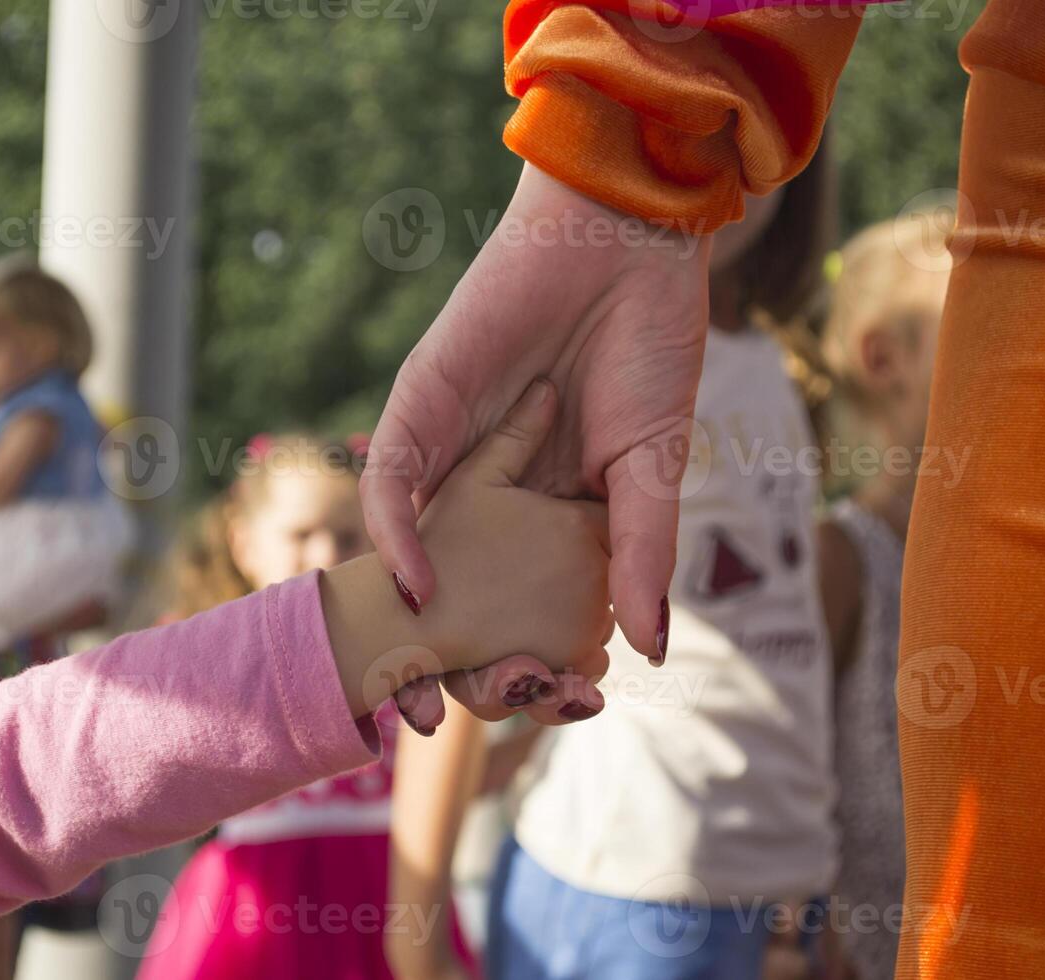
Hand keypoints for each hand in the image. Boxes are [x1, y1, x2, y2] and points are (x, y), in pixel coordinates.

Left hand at [362, 163, 710, 726]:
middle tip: (425, 723)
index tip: (519, 716)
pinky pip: (392, 481)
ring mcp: (449, 450)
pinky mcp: (420, 406)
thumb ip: (642, 554)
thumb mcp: (652, 469)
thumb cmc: (650, 349)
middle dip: (430, 654)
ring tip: (404, 686)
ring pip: (407, 546)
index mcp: (542, 511)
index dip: (507, 656)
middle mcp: (486, 490)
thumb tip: (651, 650)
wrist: (628, 245)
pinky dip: (396, 534)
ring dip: (397, 616)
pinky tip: (415, 582)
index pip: (515, 599)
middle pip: (449, 586)